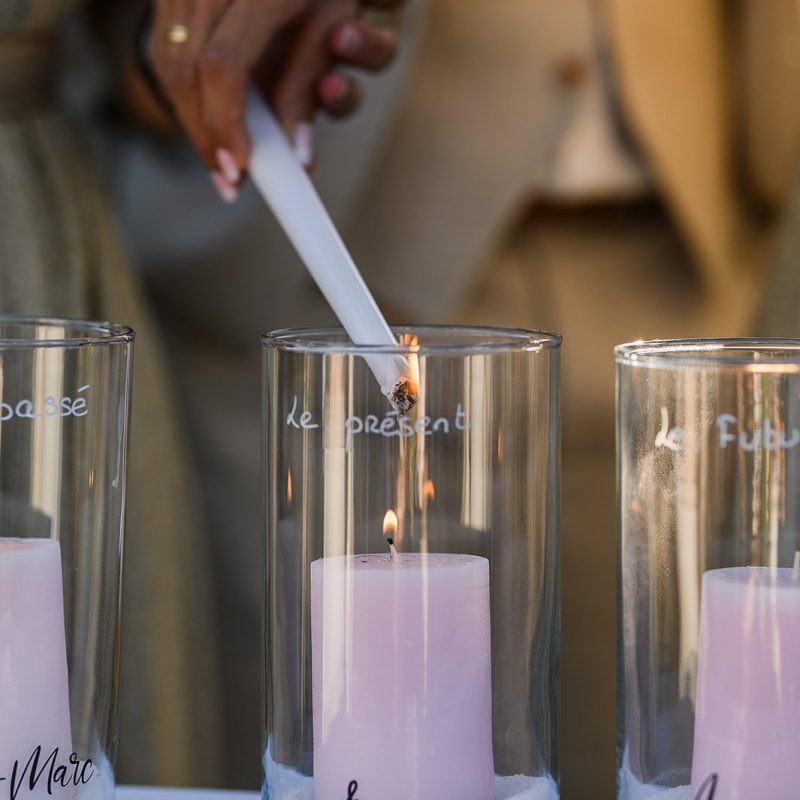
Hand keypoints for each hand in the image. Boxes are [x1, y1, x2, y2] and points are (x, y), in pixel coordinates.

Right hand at [149, 0, 401, 189]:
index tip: (239, 170)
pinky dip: (186, 88)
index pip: (221, 64)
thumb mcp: (333, 27)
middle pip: (182, 66)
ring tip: (219, 160)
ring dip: (191, 117)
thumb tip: (299, 158)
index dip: (225, 123)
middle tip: (227, 181)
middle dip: (204, 132)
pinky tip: (208, 118)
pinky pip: (167, 42)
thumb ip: (307, 87)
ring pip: (167, 56)